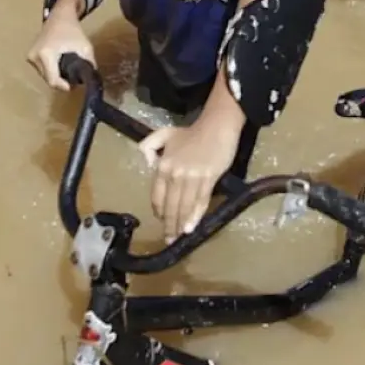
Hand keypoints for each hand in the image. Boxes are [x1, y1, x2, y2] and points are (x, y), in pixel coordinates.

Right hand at [26, 13, 93, 90]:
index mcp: (45, 54)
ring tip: (67, 71)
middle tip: (73, 79)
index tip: (73, 86)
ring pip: (44, 76)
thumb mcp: (86, 48)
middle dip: (61, 81)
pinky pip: (42, 69)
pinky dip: (51, 70)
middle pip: (48, 79)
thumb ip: (88, 66)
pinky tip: (60, 66)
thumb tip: (88, 81)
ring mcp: (30, 56)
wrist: (60, 15)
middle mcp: (34, 56)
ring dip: (56, 76)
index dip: (63, 86)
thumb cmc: (73, 30)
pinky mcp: (30, 56)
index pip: (52, 80)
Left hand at [138, 119, 239, 242]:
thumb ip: (149, 146)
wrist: (217, 126)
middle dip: (169, 224)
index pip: (157, 196)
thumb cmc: (192, 132)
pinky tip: (191, 227)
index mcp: (163, 166)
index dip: (159, 211)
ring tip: (179, 237)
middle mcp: (175, 174)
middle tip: (168, 238)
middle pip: (170, 205)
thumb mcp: (164, 134)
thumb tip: (148, 166)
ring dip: (180, 224)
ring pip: (184, 206)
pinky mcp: (208, 179)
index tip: (161, 221)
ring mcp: (192, 178)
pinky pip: (200, 202)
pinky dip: (195, 216)